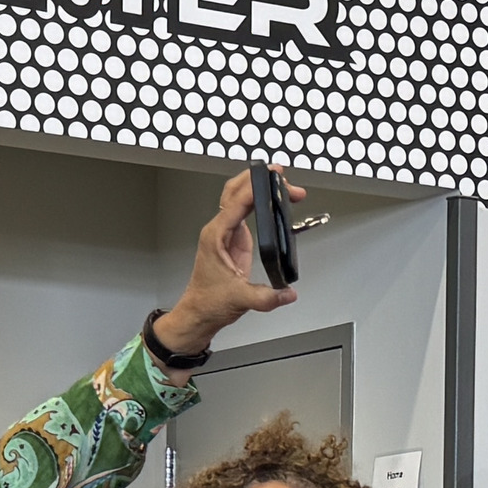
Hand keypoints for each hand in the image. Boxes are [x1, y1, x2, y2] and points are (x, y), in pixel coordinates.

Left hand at [148, 169, 301, 368]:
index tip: (272, 178)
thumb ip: (266, 297)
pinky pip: (245, 212)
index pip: (235, 203)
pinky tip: (273, 200)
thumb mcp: (239, 300)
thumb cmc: (208, 303)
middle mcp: (219, 230)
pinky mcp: (234, 240)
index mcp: (215, 236)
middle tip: (279, 174)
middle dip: (257, 179)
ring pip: (239, 199)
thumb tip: (288, 292)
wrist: (199, 314)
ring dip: (259, 188)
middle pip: (234, 191)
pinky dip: (259, 202)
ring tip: (282, 183)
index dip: (254, 187)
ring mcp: (226, 233)